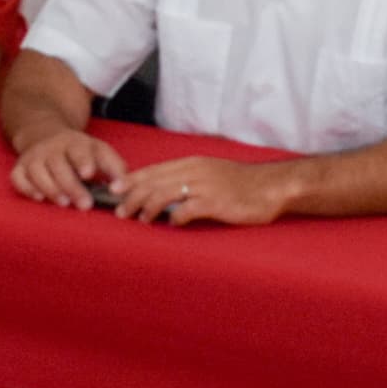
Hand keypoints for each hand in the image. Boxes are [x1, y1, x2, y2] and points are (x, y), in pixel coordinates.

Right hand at [10, 123, 130, 208]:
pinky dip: (26, 187)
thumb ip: (115, 169)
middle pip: (59, 165)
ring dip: (50, 188)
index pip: (79, 151)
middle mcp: (52, 149)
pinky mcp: (20, 167)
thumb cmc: (80, 152)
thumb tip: (122, 189)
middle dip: (71, 185)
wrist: (45, 134)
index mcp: (75, 143)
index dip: (83, 161)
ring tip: (64, 203)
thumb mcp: (100, 152)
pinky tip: (38, 198)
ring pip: (38, 171)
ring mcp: (34, 158)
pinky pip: (18, 177)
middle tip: (84, 204)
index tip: (89, 174)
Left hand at [113, 154, 296, 227]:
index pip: (154, 170)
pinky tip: (172, 224)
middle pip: (154, 182)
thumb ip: (188, 180)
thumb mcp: (211, 174)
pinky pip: (186, 211)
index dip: (132, 180)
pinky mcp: (215, 203)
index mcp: (192, 163)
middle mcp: (195, 172)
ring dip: (147, 208)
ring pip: (164, 194)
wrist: (271, 186)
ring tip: (139, 219)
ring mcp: (204, 187)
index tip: (115, 190)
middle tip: (120, 212)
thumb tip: (164, 193)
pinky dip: (175, 218)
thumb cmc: (241, 183)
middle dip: (132, 196)